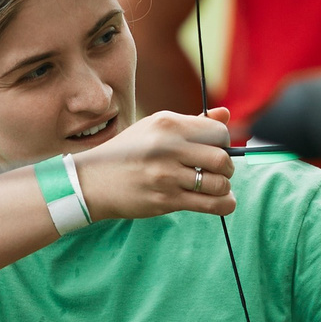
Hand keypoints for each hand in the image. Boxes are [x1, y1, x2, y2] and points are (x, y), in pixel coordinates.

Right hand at [72, 109, 235, 221]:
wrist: (93, 181)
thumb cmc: (128, 152)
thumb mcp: (154, 128)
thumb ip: (192, 123)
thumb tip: (226, 116)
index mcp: (168, 124)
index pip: (218, 132)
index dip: (225, 142)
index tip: (216, 150)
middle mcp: (168, 148)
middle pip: (222, 158)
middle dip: (228, 168)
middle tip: (218, 172)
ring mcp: (167, 176)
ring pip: (218, 183)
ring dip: (223, 187)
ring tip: (214, 187)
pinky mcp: (165, 200)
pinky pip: (209, 205)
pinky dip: (223, 204)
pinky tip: (220, 201)